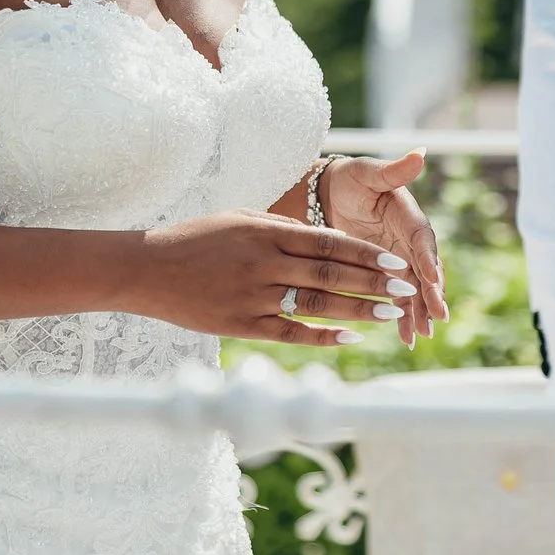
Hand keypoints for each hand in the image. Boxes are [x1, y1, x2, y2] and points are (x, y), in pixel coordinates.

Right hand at [129, 210, 414, 346]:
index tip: (396, 261)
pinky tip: (349, 337)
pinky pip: (290, 333)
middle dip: (373, 283)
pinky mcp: (241, 325)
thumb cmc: (196, 238)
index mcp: (265, 231)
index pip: (328, 242)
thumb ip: (282, 228)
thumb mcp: (240, 218)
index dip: (366, 253)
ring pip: (316, 304)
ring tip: (391, 315)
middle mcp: (263, 263)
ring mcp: (252, 296)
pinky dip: (322, 336)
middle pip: (330, 274)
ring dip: (357, 310)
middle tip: (406, 289)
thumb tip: (326, 239)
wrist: (147, 269)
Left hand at [319, 152, 448, 345]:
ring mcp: (400, 258)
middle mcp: (409, 239)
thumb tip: (421, 154)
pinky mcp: (387, 273)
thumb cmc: (351, 179)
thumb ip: (392, 170)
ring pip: (416, 288)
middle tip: (437, 316)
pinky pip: (399, 297)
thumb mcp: (368, 172)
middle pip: (426, 268)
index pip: (423, 237)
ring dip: (420, 311)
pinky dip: (403, 316)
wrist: (331, 194)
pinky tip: (407, 338)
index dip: (429, 257)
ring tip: (422, 334)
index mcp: (407, 214)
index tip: (432, 277)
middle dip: (432, 293)